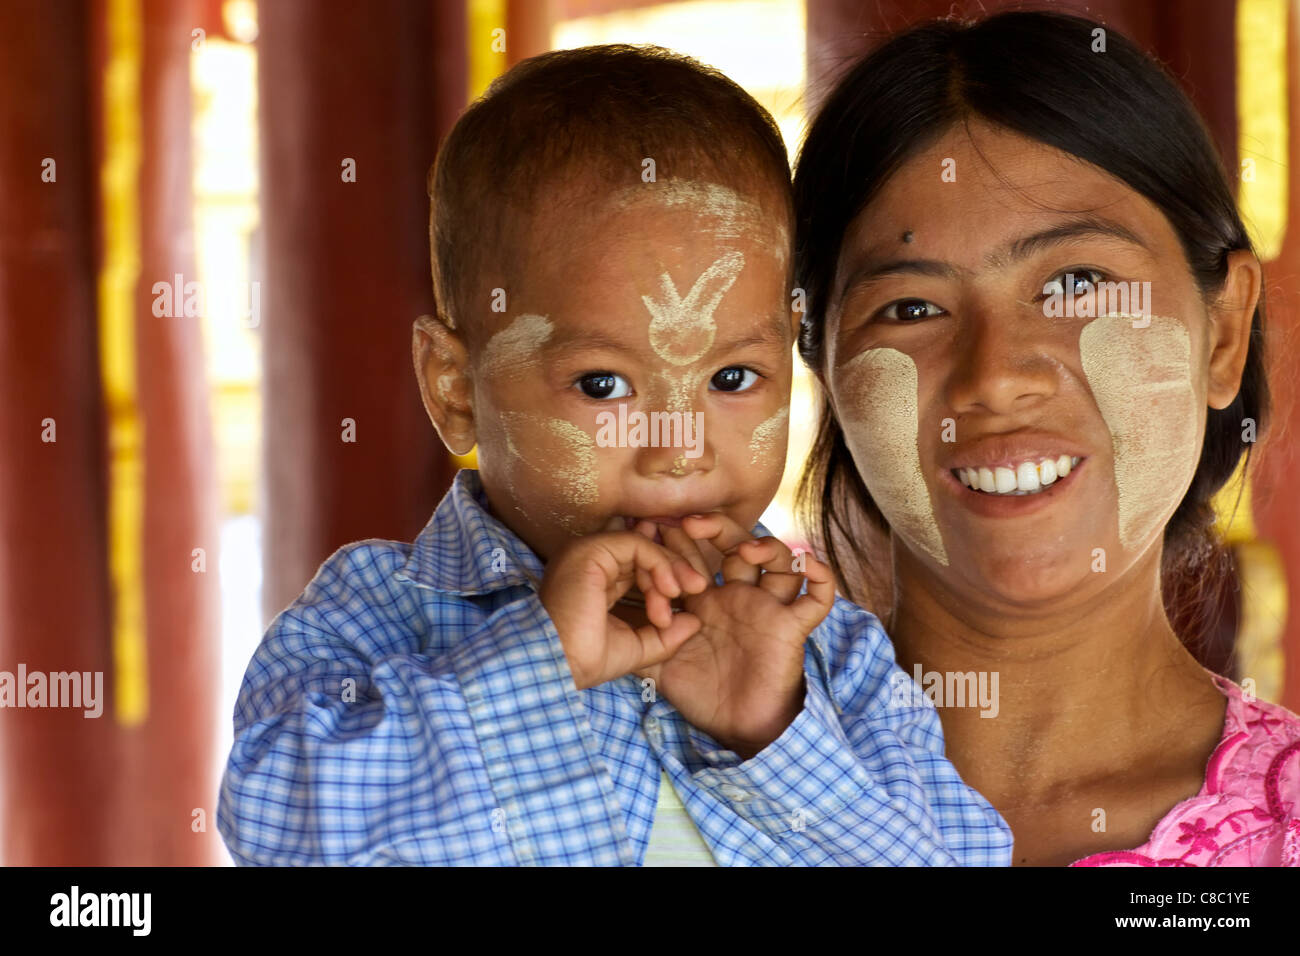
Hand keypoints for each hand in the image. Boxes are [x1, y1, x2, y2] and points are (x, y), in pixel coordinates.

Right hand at [539, 524, 709, 689]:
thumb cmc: (585, 662)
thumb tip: (695, 622)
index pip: (640, 567)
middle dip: (676, 569)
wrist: (558, 667)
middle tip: (699, 589)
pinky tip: (669, 588)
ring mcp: (588, 553)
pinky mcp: (591, 551)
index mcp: (596, 581)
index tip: (688, 604)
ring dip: (670, 568)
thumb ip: (666, 636)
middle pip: (645, 552)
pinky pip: (637, 545)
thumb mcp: (636, 648)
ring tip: (683, 592)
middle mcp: (590, 562)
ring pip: (644, 546)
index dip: (666, 580)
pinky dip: (659, 563)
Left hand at [638, 514, 835, 757]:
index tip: (656, 528)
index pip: (695, 557)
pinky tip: (806, 565)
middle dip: (715, 529)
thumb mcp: (661, 666)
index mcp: (709, 600)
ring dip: (767, 547)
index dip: (679, 541)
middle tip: (689, 525)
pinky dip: (820, 579)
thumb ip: (636, 643)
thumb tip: (600, 630)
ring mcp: (768, 608)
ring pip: (779, 562)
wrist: (739, 726)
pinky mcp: (791, 627)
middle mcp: (740, 596)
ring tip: (744, 552)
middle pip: (735, 545)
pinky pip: (816, 600)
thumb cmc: (703, 694)